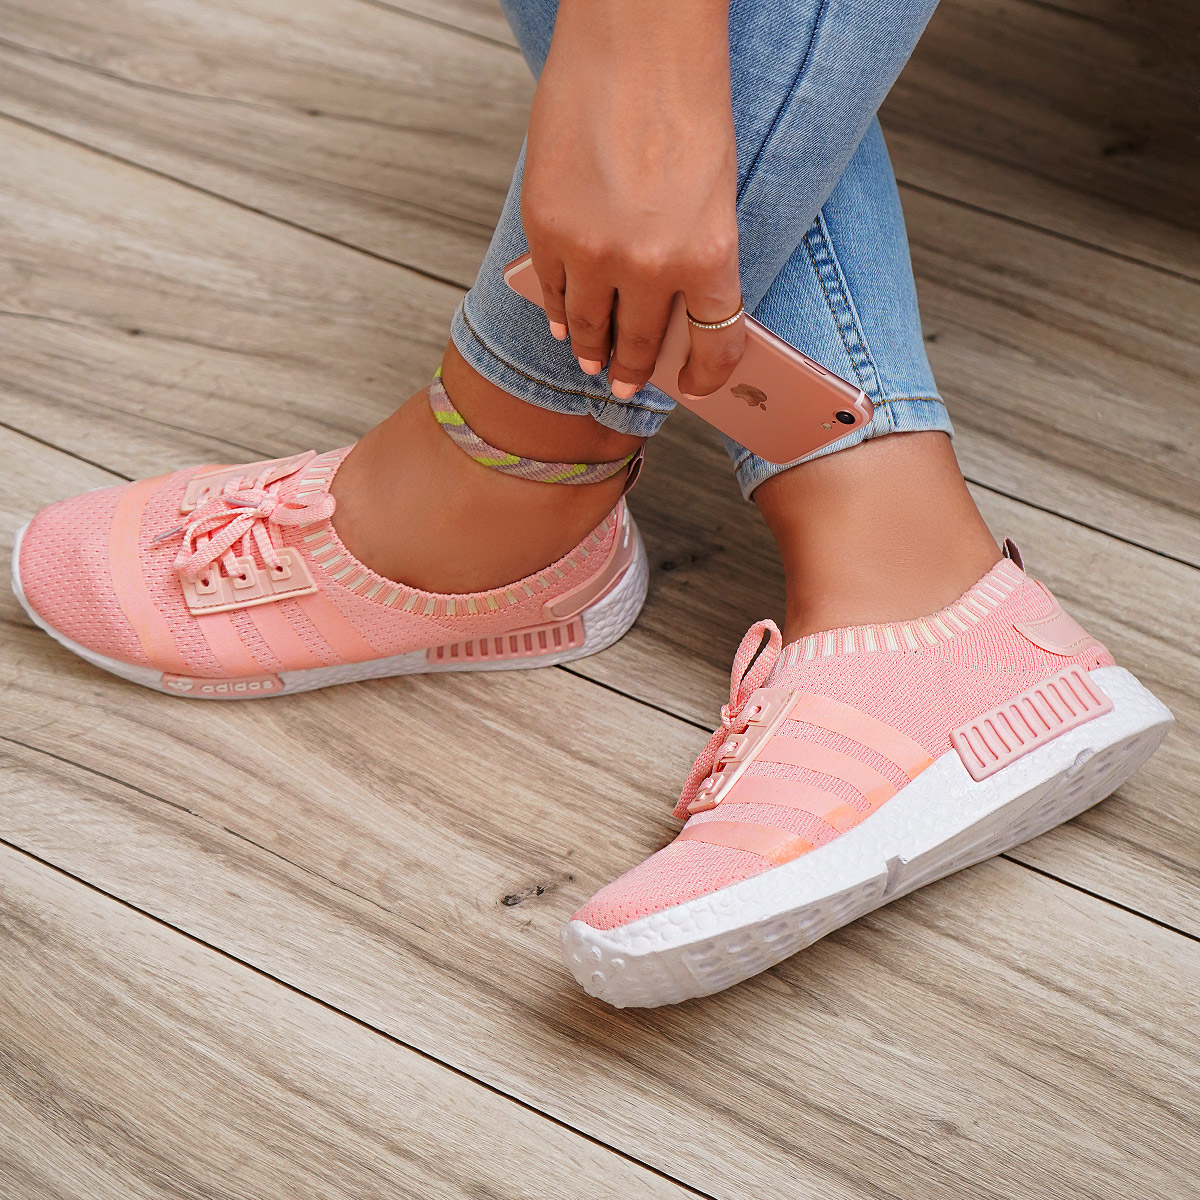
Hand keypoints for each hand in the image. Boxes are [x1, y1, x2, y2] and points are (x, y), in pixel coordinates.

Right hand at [521, 0, 743, 399]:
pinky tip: (560, 318)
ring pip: (588, 327)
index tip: (699, 386)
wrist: (636, 35)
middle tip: (627, 383)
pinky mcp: (547, 226)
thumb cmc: (685, 98)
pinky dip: (556, 310)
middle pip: (642, 344)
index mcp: (709, 254)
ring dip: (589, 350)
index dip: (708, 376)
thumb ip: (697, 256)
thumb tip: (674, 307)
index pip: (715, 344)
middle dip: (635, 371)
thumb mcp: (716, 190)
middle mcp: (650, 265)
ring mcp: (592, 250)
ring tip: (589, 358)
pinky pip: (551, 290)